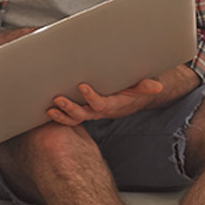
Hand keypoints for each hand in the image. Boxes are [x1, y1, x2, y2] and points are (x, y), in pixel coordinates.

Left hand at [47, 78, 164, 126]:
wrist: (127, 101)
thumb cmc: (132, 91)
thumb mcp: (140, 88)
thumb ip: (145, 86)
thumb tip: (156, 86)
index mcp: (112, 104)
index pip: (101, 104)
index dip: (91, 97)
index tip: (81, 85)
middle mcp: (99, 111)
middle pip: (84, 114)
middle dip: (70, 108)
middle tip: (58, 99)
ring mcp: (89, 113)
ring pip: (74, 118)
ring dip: (62, 115)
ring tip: (50, 110)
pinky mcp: (82, 112)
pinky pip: (70, 119)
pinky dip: (59, 117)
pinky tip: (48, 112)